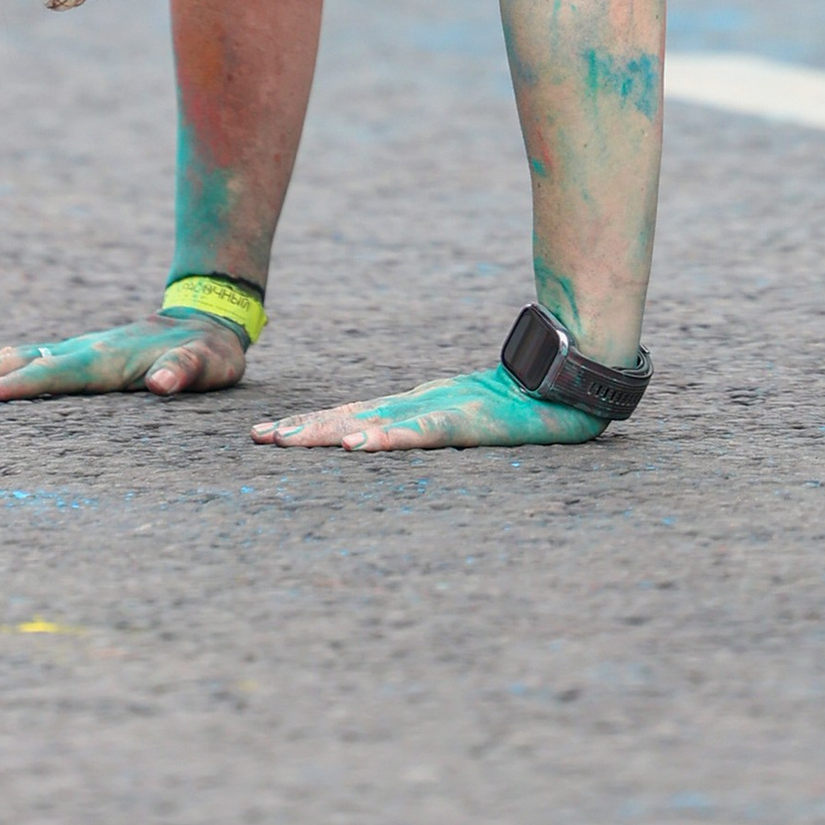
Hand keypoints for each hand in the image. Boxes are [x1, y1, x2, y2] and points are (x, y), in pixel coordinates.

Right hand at [0, 313, 248, 400]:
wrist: (205, 317)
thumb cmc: (208, 351)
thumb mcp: (207, 364)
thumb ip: (184, 371)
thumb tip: (161, 385)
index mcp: (105, 358)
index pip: (54, 376)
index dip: (18, 388)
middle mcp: (80, 351)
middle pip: (14, 361)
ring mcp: (73, 352)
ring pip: (11, 359)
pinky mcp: (72, 358)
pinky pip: (23, 364)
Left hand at [252, 365, 602, 451]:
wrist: (568, 376)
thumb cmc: (523, 400)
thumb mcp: (469, 417)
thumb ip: (437, 423)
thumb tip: (402, 433)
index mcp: (418, 405)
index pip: (355, 415)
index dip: (312, 424)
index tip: (270, 435)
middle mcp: (420, 404)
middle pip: (351, 417)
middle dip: (303, 429)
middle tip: (257, 439)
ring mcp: (440, 409)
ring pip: (373, 422)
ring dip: (327, 433)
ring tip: (288, 442)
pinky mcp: (465, 420)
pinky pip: (418, 433)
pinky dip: (385, 440)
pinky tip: (357, 447)